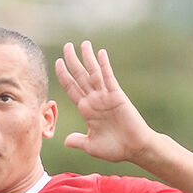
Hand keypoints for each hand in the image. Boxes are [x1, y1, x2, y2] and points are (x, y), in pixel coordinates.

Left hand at [54, 41, 154, 163]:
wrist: (135, 149)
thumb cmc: (115, 148)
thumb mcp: (91, 146)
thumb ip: (78, 141)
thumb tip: (65, 141)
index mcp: (86, 109)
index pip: (71, 88)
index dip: (63, 75)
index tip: (57, 62)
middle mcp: (94, 100)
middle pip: (80, 76)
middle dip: (72, 61)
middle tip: (67, 46)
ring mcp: (105, 97)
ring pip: (93, 73)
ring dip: (88, 58)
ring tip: (83, 43)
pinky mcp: (117, 96)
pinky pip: (108, 78)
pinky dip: (104, 65)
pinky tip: (100, 53)